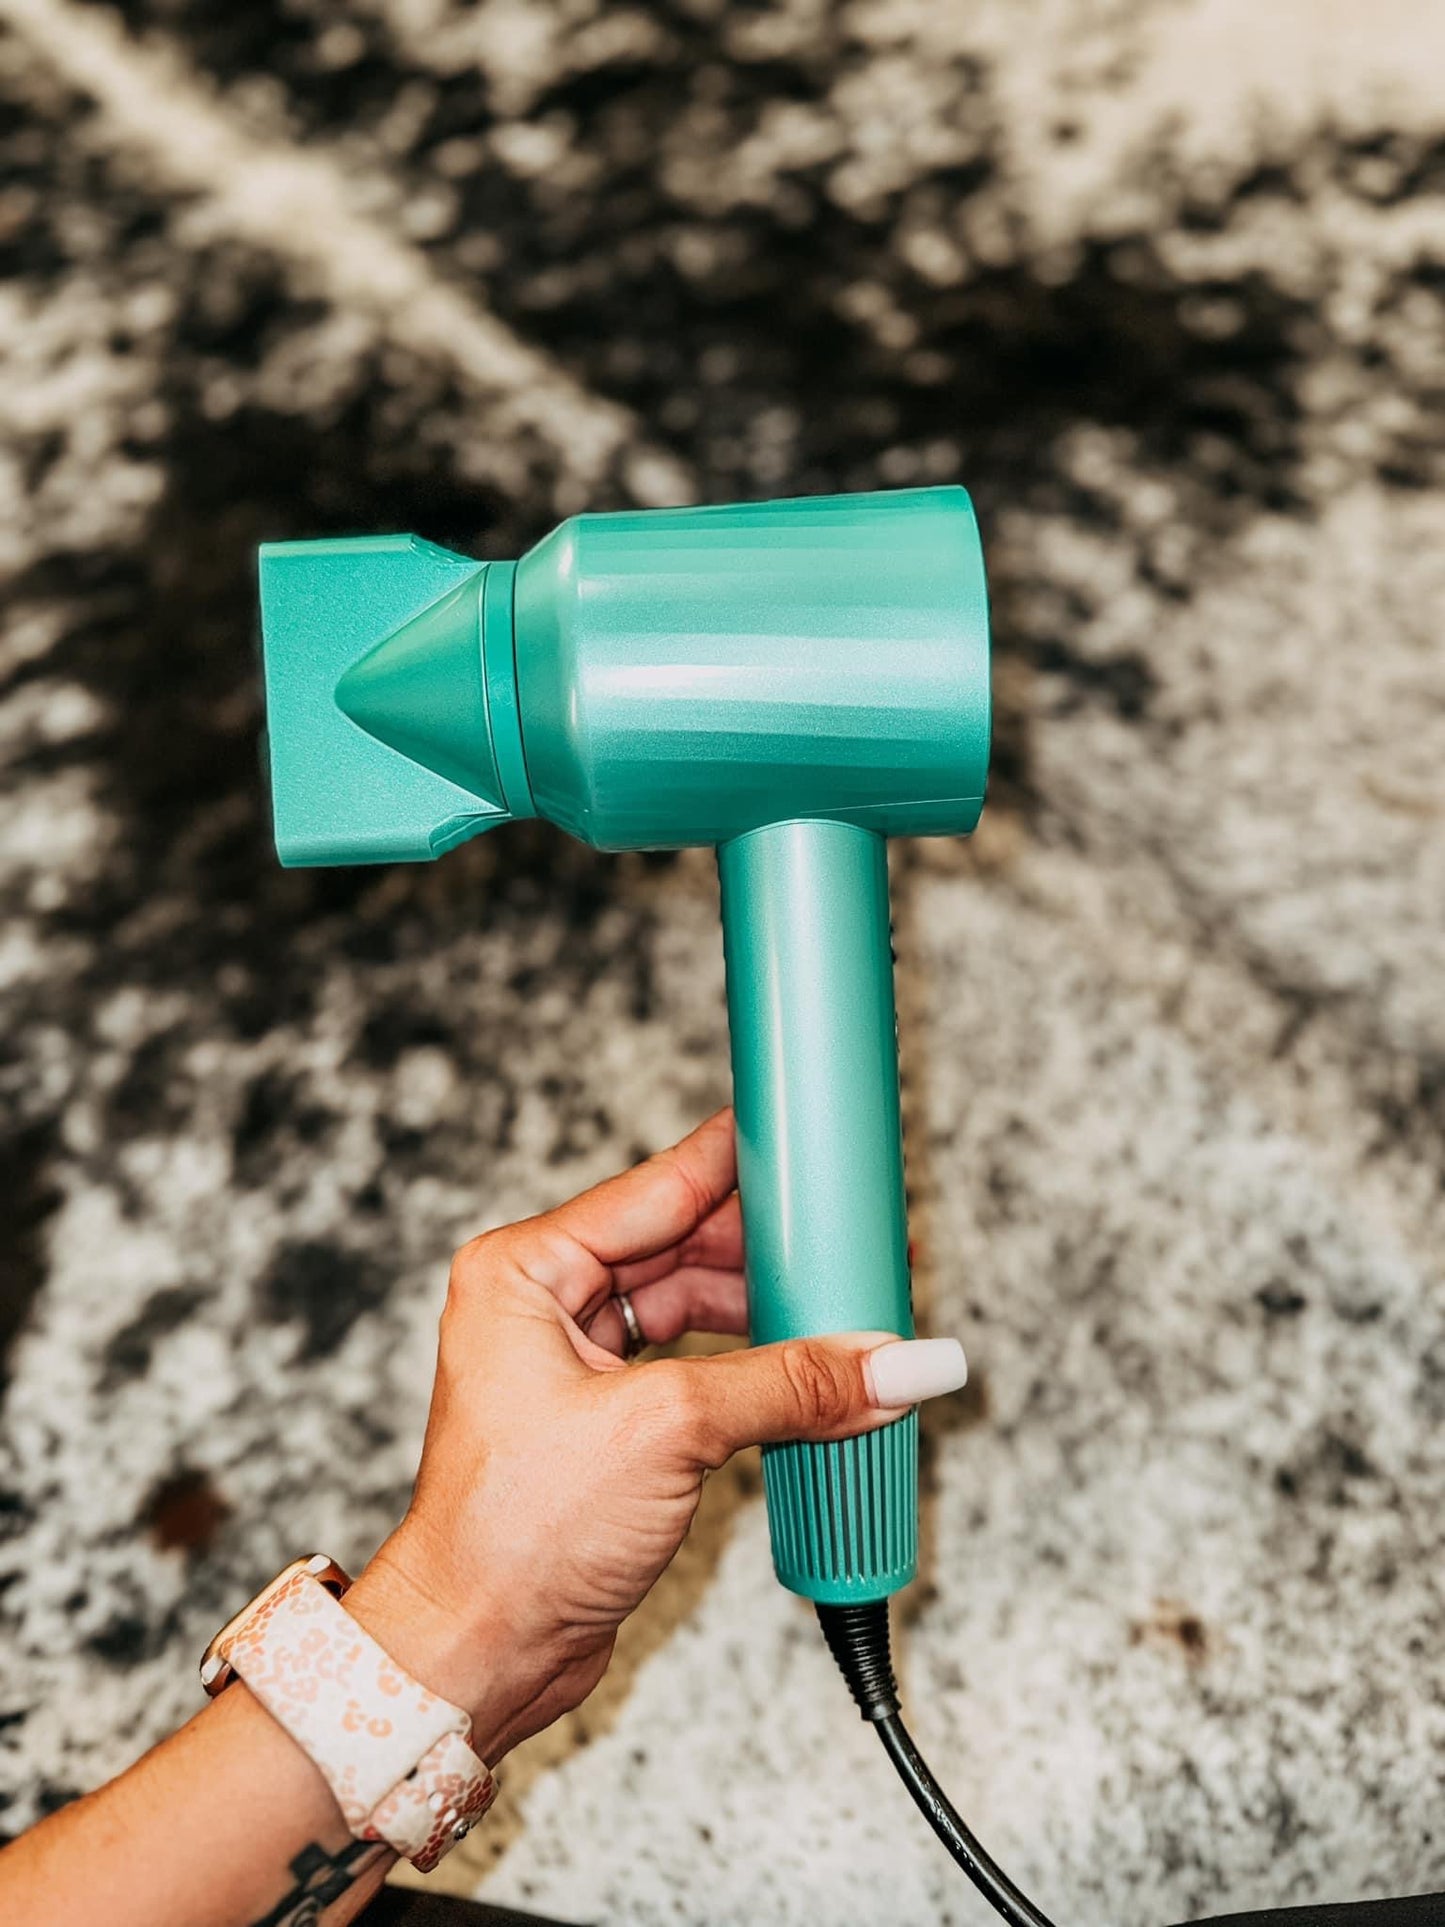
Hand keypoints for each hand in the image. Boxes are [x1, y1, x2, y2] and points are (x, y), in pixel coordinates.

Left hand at [345, 1109, 965, 1761]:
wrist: (474, 1653)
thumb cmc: (514, 1535)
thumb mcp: (668, 1432)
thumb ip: (790, 1385)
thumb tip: (896, 1362)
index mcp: (526, 1269)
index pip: (657, 1186)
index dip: (742, 1161)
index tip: (810, 1137)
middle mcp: (544, 1302)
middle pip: (683, 1243)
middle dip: (772, 1249)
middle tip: (856, 1241)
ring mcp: (574, 1362)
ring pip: (695, 1307)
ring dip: (772, 1315)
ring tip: (849, 1313)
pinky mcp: (606, 1419)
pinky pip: (696, 1365)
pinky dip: (754, 1370)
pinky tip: (811, 1373)